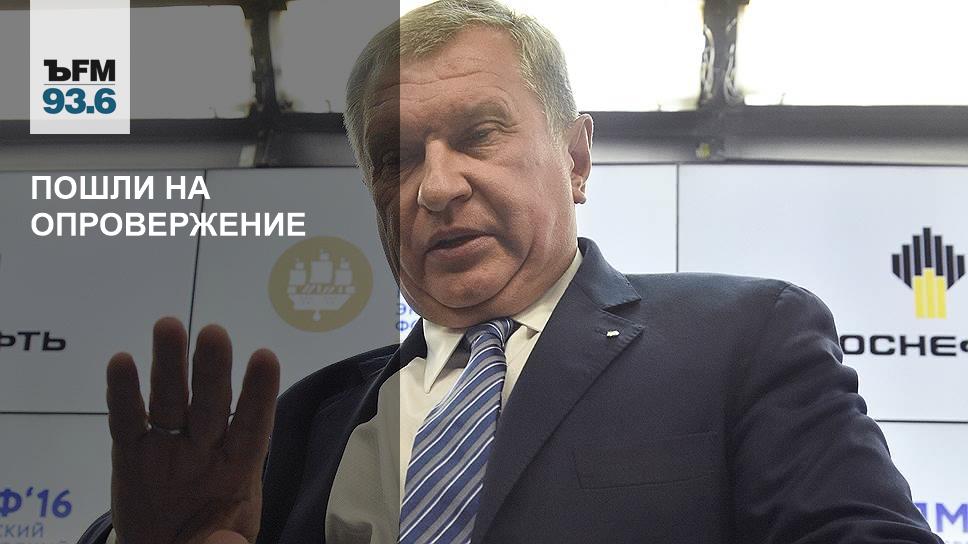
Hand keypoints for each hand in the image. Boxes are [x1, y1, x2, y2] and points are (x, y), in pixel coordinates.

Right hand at [107, 317, 279, 543]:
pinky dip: (122, 394)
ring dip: (169, 365)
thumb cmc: (205, 537)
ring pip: (169, 400)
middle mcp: (204, 448)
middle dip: (212, 370)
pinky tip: (122, 362)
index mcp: (238, 468)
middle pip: (210, 404)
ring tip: (168, 326)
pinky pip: (126, 422)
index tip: (265, 356)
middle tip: (214, 332)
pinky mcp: (131, 454)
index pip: (252, 426)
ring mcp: (167, 447)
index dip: (258, 393)